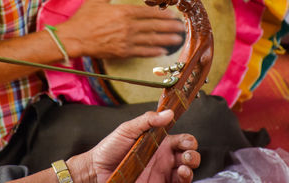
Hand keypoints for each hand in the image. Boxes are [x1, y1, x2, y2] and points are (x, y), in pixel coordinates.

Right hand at [58, 0, 184, 58]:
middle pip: (155, 26)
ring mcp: (127, 40)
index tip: (174, 15)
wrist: (74, 38)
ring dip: (167, 39)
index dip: (163, 14)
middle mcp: (129, 26)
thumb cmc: (84, 18)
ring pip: (152, 39)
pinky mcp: (123, 52)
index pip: (149, 12)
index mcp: (124, 12)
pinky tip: (163, 51)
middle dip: (170, 27)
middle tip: (182, 27)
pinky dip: (154, 52)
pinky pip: (142, 52)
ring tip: (178, 39)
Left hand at [67, 110, 199, 182]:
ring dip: (191, 167)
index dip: (188, 140)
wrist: (96, 170)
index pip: (181, 139)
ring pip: (186, 170)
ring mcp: (161, 173)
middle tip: (186, 153)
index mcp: (158, 141)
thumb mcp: (127, 129)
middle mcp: (163, 157)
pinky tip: (181, 174)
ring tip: (184, 165)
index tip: (186, 140)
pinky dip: (185, 180)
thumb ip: (147, 120)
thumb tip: (168, 112)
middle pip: (188, 154)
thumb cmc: (109, 148)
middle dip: (193, 153)